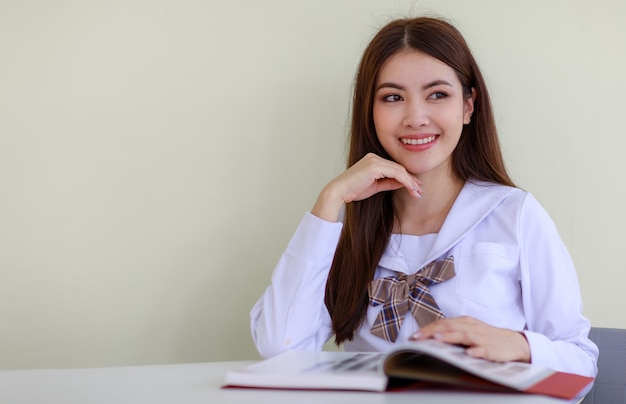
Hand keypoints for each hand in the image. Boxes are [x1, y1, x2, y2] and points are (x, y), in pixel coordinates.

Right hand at [311, 153, 422, 221]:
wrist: (339, 192)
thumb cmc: (353, 191)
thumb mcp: (375, 186)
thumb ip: (388, 182)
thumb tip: (403, 183)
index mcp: (373, 160)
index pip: (394, 168)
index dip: (407, 178)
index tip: (415, 188)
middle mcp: (374, 157)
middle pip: (399, 168)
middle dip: (411, 180)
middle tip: (420, 191)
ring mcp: (375, 160)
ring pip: (399, 170)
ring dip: (411, 182)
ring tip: (418, 193)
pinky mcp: (375, 166)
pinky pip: (396, 173)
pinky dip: (405, 182)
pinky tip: (411, 189)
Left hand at [410, 316, 530, 362]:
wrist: (512, 342)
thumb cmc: (486, 337)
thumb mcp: (468, 331)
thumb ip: (452, 332)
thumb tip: (430, 337)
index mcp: (464, 322)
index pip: (442, 323)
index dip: (427, 329)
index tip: (414, 336)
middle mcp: (471, 327)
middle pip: (449, 327)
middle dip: (432, 331)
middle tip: (418, 337)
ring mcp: (481, 337)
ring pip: (464, 335)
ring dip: (450, 336)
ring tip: (438, 339)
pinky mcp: (491, 348)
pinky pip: (483, 349)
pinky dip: (476, 350)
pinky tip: (469, 353)